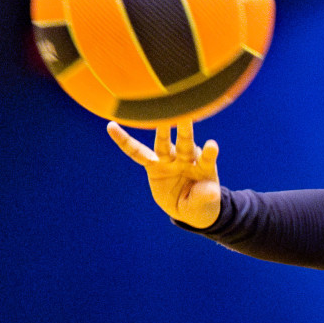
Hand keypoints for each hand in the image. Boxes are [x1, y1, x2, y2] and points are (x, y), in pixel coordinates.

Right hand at [107, 119, 222, 228]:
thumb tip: (212, 191)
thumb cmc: (200, 202)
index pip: (207, 159)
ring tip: (158, 116)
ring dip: (161, 130)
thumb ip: (206, 196)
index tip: (212, 146)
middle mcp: (186, 159)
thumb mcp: (204, 203)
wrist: (188, 208)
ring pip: (163, 143)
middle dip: (184, 130)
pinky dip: (124, 141)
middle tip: (185, 115)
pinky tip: (112, 127)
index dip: (209, 153)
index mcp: (203, 168)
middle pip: (185, 143)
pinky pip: (136, 153)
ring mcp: (169, 160)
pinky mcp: (153, 165)